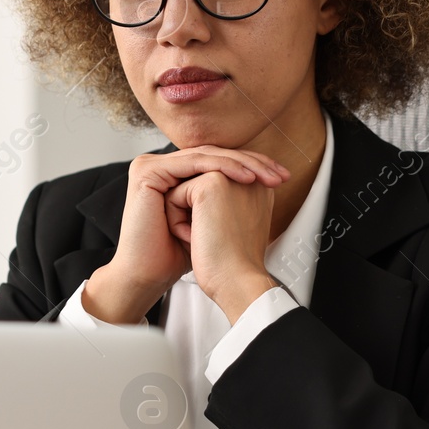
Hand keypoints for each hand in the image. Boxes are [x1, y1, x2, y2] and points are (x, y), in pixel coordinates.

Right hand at [82, 148, 287, 323]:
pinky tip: (246, 177)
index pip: (216, 160)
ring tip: (267, 176)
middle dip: (252, 162)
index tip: (281, 176)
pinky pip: (194, 163)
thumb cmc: (178, 253)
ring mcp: (150, 166)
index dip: (250, 165)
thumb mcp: (211, 217)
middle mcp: (160, 166)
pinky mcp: (147, 171)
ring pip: (206, 156)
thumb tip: (261, 180)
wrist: (151, 273)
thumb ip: (225, 194)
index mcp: (172, 173)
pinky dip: (223, 168)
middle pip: (213, 155)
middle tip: (280, 174)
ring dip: (242, 164)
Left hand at [166, 170, 278, 321]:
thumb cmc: (233, 263)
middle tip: (211, 240)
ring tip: (204, 238)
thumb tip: (196, 196)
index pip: (211, 186)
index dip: (202, 213)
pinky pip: (174, 196)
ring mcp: (230, 176)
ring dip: (184, 218)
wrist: (237, 282)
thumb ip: (223, 202)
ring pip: (182, 190)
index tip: (217, 237)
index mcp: (256, 185)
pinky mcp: (210, 184)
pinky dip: (177, 222)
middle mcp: (247, 176)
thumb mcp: (232, 224)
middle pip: (194, 187)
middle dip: (193, 216)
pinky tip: (196, 238)